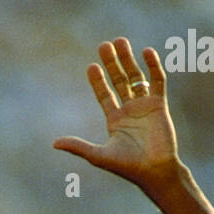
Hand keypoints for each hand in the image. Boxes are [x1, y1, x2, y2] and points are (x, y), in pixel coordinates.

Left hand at [53, 38, 178, 189]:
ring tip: (120, 41)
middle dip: (112, 63)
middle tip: (104, 45)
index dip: (97, 80)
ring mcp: (144, 106)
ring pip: (136, 77)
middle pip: (119, 81)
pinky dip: (153, 66)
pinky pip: (157, 81)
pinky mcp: (159, 105)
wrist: (155, 171)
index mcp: (115, 120)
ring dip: (129, 60)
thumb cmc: (128, 167)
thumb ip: (78, 147)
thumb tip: (54, 143)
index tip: (91, 65)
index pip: (104, 94)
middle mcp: (129, 110)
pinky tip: (147, 52)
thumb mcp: (99, 156)